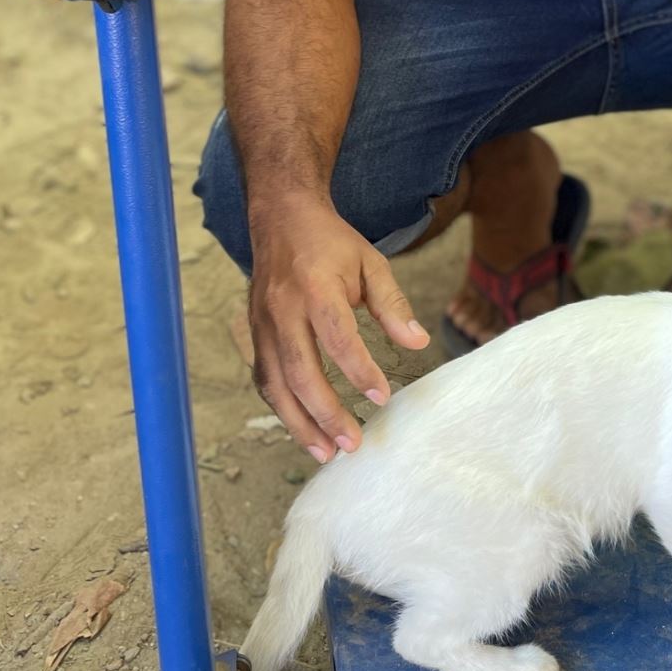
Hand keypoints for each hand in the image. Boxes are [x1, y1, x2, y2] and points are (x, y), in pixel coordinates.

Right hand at [248, 199, 429, 462]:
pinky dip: (281, 407)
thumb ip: (392, 304)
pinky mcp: (254, 332)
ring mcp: (263, 323)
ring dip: (299, 423)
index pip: (337, 337)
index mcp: (316, 286)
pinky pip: (264, 378)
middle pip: (299, 370)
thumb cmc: (331, 243)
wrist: (281, 218)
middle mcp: (283, 308)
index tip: (383, 396)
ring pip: (275, 383)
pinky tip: (303, 428)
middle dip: (325, 413)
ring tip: (326, 452)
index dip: (359, 370)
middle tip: (353, 442)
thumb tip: (417, 344)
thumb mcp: (371, 262)